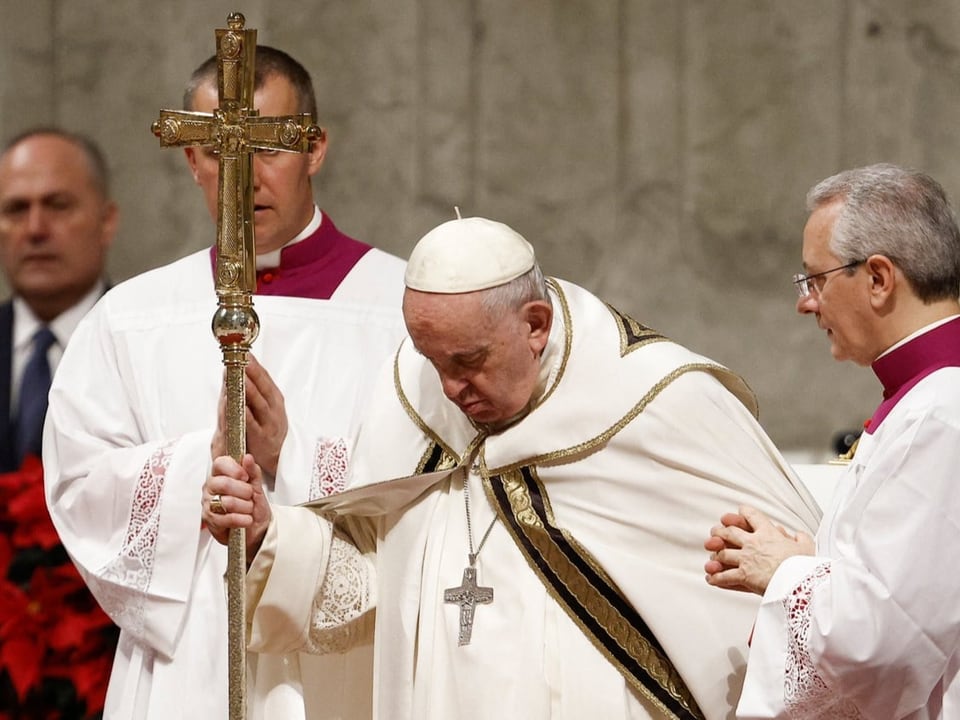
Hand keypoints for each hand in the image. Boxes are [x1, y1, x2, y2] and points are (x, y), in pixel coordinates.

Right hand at [202, 453, 271, 561]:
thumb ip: (252, 471)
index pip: (220, 463)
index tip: (245, 477)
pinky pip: (227, 518)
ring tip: (249, 509)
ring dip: (245, 507)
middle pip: (224, 483)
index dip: (235, 469)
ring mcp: (208, 504)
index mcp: (221, 475)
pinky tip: (246, 519)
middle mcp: (211, 488)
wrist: (256, 529)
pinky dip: (242, 519)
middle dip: (244, 491)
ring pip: (227, 502)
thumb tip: (247, 457)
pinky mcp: (210, 521)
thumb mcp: (257, 487)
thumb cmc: (254, 506)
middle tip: (250, 496)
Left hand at [210, 354, 288, 475]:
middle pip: (263, 387)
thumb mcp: (266, 405)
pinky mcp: (262, 437)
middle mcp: (274, 407)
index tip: (244, 352)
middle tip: (241, 360)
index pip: (265, 377)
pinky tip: (239, 406)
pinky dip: (246, 414)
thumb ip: (254, 389)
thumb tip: (238, 368)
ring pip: (259, 403)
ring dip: (249, 390)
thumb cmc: (267, 427)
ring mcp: (269, 422)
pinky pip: (253, 424)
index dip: (255, 365)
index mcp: (274, 397)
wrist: (275, 455)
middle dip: (252, 373)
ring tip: (239, 378)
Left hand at [703, 505, 814, 594]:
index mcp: (768, 533)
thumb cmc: (804, 565)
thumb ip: (802, 538)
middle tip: (715, 533)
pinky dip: (716, 578)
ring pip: (723, 553)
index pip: (751, 515)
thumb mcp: (807, 547)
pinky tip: (712, 579)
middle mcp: (753, 543)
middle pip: (728, 532)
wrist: (800, 581)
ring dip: (716, 556)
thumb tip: (799, 534)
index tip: (740, 511)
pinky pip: (725, 576)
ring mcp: (746, 558)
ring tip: (713, 559)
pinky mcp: (743, 575)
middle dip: (719, 532)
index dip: (744, 512)